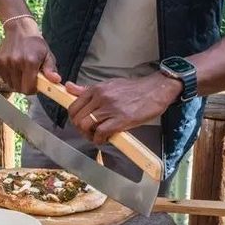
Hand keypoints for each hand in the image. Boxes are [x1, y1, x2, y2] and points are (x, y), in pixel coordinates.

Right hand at [0, 17, 60, 93]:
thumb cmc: (35, 43)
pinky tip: (15, 68)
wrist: (20, 29)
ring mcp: (4, 62)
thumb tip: (56, 80)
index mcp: (30, 62)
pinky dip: (9, 76)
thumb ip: (50, 69)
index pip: (28, 88)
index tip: (35, 86)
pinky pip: (3, 77)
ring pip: (10, 84)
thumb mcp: (47, 55)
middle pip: (19, 88)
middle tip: (30, 78)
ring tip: (22, 72)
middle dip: (25, 86)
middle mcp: (15, 62)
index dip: (32, 90)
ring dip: (17, 82)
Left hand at [65, 73, 182, 143]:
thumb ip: (88, 89)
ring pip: (86, 125)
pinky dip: (100, 139)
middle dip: (80, 129)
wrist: (155, 90)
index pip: (74, 106)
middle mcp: (101, 97)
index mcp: (97, 88)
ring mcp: (110, 108)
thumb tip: (68, 87)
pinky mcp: (121, 119)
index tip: (81, 123)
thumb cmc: (134, 89)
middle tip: (89, 132)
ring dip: (89, 135)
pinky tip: (105, 139)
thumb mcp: (109, 85)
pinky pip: (101, 133)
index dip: (74, 118)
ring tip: (97, 137)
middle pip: (78, 118)